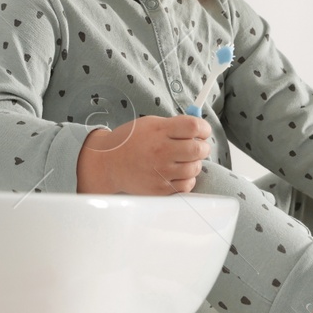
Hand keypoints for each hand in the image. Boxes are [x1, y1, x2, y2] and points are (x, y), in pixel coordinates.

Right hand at [77, 115, 210, 194]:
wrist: (108, 164)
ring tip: (185, 160)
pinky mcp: (160, 189)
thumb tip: (199, 127)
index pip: (194, 126)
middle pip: (198, 149)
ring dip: (195, 163)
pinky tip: (178, 172)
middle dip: (203, 147)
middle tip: (198, 146)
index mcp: (159, 131)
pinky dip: (187, 179)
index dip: (204, 128)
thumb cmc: (131, 141)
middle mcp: (161, 151)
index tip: (202, 131)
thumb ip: (174, 124)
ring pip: (195, 168)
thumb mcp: (150, 124)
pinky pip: (187, 185)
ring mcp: (161, 172)